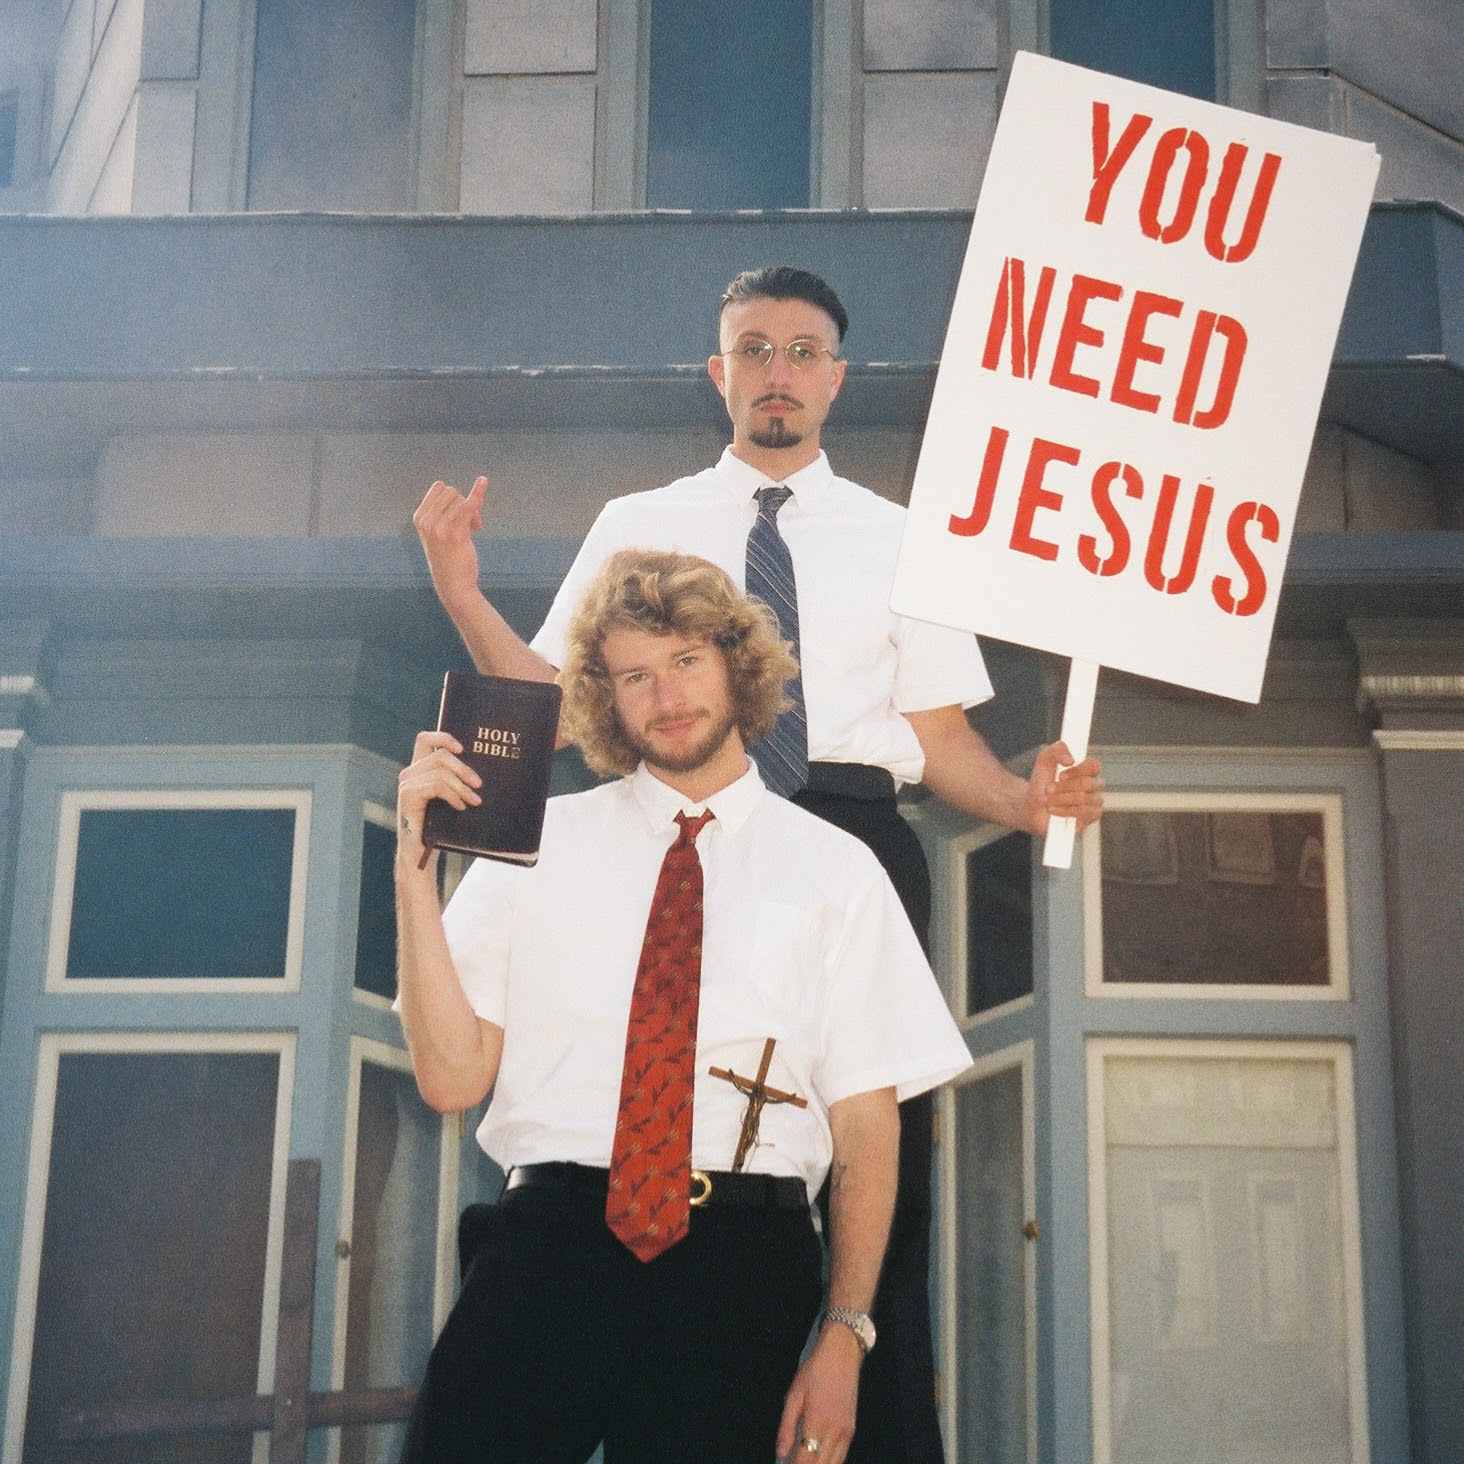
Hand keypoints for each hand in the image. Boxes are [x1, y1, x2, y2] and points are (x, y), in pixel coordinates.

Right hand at [396, 730, 482, 869]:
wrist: (421, 850)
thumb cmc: (438, 824)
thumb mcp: (448, 797)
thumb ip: (455, 780)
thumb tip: (481, 770)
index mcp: (419, 769)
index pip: (424, 739)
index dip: (444, 738)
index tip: (462, 749)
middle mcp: (409, 773)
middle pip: (440, 755)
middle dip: (464, 769)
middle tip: (479, 785)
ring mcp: (406, 784)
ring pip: (441, 772)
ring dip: (462, 787)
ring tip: (474, 801)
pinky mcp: (408, 796)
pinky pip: (437, 786)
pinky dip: (453, 796)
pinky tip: (460, 807)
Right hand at [414, 477, 487, 612]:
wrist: (453, 585)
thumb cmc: (448, 559)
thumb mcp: (437, 534)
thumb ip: (443, 514)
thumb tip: (465, 497)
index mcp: (420, 517)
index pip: (438, 488)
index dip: (453, 496)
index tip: (460, 512)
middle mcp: (427, 520)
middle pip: (452, 492)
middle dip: (464, 502)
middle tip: (472, 523)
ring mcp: (440, 527)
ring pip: (462, 500)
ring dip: (474, 511)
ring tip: (475, 528)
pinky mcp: (456, 533)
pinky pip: (470, 505)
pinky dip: (478, 493)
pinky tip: (483, 482)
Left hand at [775, 1326, 862, 1462]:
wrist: (842, 1353)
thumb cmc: (815, 1371)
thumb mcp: (794, 1395)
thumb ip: (786, 1427)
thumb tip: (780, 1453)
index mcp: (817, 1422)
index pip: (805, 1459)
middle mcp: (835, 1432)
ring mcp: (846, 1432)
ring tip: (805, 1463)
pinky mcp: (852, 1429)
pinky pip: (842, 1456)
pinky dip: (831, 1463)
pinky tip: (820, 1460)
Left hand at [1026, 740, 1103, 834]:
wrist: (1032, 806)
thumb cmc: (1042, 781)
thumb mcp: (1044, 760)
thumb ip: (1056, 750)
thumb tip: (1070, 759)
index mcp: (1088, 770)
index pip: (1094, 765)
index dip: (1077, 770)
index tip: (1059, 775)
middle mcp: (1095, 786)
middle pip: (1087, 784)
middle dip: (1062, 787)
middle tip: (1047, 789)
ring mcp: (1094, 803)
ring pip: (1083, 799)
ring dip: (1060, 799)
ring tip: (1046, 800)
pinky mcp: (1090, 819)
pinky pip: (1083, 814)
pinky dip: (1064, 811)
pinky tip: (1053, 810)